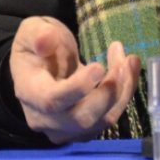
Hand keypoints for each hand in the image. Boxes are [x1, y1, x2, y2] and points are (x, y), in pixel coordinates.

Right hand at [10, 16, 141, 144]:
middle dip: (110, 90)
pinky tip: (129, 69)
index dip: (78, 88)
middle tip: (124, 60)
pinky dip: (125, 94)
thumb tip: (45, 40)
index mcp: (29, 93)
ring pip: (103, 120)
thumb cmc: (38, 46)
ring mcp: (66, 129)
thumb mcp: (32, 30)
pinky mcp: (85, 130)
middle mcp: (45, 119)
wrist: (40, 67)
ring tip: (130, 60)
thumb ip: (37, 34)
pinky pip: (110, 117)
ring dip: (123, 89)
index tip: (99, 66)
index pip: (52, 101)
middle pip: (82, 118)